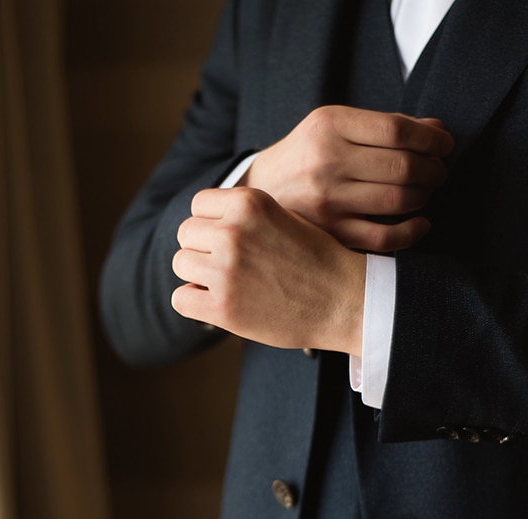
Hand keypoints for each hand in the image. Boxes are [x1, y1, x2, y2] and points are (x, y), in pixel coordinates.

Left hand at [172, 187, 367, 354]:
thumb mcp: (283, 218)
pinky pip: (180, 298)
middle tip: (229, 266)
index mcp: (249, 203)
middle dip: (202, 248)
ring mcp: (225, 269)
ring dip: (198, 274)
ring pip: (180, 263)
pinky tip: (220, 303)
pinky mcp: (222, 306)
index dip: (210, 223)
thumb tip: (204, 219)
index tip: (227, 239)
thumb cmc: (318, 260)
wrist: (346, 301)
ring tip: (228, 284)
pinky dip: (195, 302)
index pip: (198, 204)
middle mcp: (233, 231)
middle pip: (186, 233)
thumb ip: (245, 215)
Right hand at [243, 106, 453, 250]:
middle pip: (403, 166)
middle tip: (439, 171)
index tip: (445, 145)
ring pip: (399, 200)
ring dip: (425, 196)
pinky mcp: (329, 233)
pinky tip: (420, 223)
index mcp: (329, 126)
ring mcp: (326, 201)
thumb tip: (438, 130)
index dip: (433, 139)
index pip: (398, 130)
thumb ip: (385, 126)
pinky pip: (385, 238)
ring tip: (426, 191)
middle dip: (434, 169)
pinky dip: (413, 231)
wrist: (262, 188)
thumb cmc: (309, 153)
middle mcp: (326, 162)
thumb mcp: (336, 126)